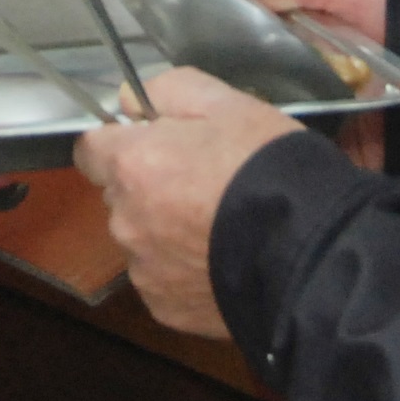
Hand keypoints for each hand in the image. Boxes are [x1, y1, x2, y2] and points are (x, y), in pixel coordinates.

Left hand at [74, 66, 302, 336]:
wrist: (310, 253)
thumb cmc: (269, 169)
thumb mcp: (228, 103)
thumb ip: (168, 91)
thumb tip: (131, 105)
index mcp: (132, 165)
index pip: (89, 148)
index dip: (121, 143)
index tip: (154, 144)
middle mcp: (125, 221)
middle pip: (120, 195)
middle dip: (150, 187)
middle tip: (203, 183)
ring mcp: (144, 271)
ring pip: (142, 240)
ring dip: (166, 232)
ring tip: (220, 228)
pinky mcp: (166, 309)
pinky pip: (164, 280)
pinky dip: (185, 272)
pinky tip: (224, 261)